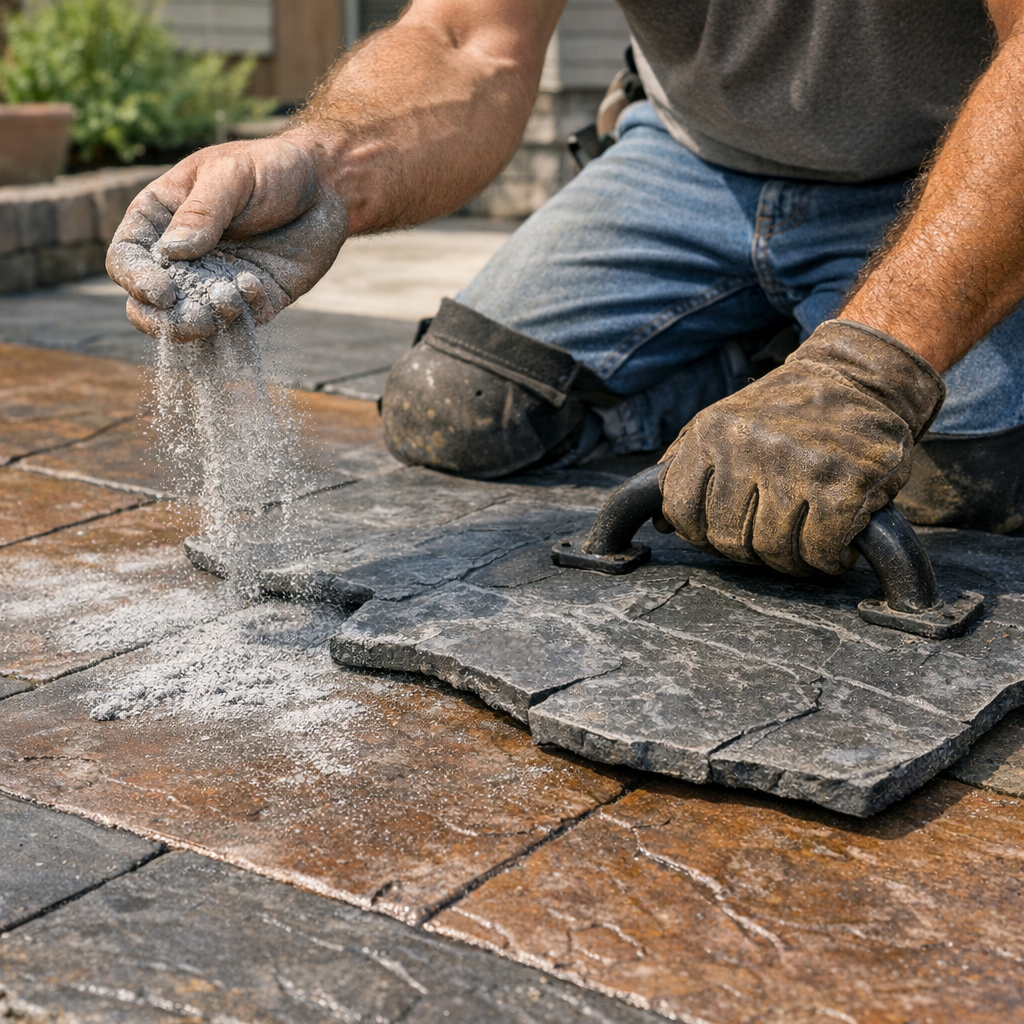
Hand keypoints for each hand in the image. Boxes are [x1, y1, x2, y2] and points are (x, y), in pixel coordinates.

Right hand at [105, 133, 347, 341]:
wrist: (325, 186)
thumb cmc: (270, 167)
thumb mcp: (231, 176)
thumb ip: (202, 212)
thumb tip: (172, 251)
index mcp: (159, 220)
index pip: (127, 258)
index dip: (136, 280)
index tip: (162, 293)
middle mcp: (182, 257)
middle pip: (152, 302)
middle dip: (166, 318)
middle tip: (192, 318)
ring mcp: (217, 281)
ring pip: (194, 318)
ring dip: (204, 323)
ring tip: (225, 308)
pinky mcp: (253, 299)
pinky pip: (241, 320)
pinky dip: (244, 313)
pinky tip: (255, 286)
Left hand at [657, 320, 945, 574]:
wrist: (861, 377)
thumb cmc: (787, 410)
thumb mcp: (722, 421)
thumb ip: (685, 465)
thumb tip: (661, 522)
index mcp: (713, 433)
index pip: (682, 511)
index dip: (701, 534)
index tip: (725, 532)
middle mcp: (751, 447)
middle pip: (728, 538)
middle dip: (749, 549)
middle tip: (772, 538)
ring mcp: (799, 467)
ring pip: (773, 550)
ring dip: (791, 559)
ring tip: (804, 541)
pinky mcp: (845, 485)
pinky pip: (819, 551)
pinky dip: (828, 559)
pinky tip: (835, 544)